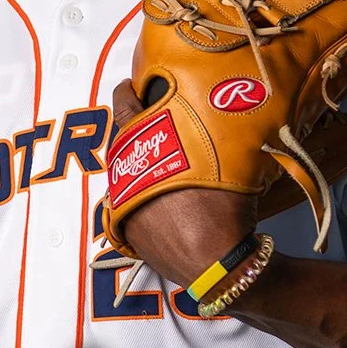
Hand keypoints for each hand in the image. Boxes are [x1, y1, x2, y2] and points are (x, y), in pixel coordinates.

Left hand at [111, 79, 260, 287]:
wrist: (217, 262)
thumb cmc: (225, 208)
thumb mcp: (225, 158)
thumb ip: (209, 136)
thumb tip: (216, 119)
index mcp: (145, 149)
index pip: (125, 109)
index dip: (125, 93)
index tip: (127, 85)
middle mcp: (125, 174)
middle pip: (120, 143)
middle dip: (131, 131)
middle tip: (142, 121)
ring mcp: (123, 204)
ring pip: (123, 174)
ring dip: (137, 166)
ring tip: (157, 162)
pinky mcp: (127, 231)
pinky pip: (128, 204)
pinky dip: (140, 198)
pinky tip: (159, 200)